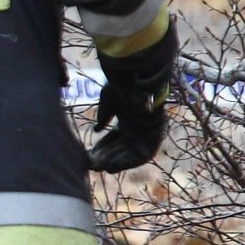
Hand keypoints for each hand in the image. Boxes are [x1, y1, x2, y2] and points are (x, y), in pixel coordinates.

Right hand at [86, 21, 176, 173]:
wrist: (137, 76)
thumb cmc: (123, 85)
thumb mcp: (109, 102)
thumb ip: (104, 116)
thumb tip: (98, 130)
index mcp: (131, 117)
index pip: (116, 138)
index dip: (103, 147)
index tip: (88, 154)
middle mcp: (141, 126)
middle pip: (123, 147)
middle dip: (106, 157)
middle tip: (91, 165)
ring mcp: (149, 131)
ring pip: (131, 153)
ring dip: (115, 162)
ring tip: (99, 167)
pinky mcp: (156, 136)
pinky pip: (142, 155)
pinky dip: (126, 162)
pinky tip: (111, 166)